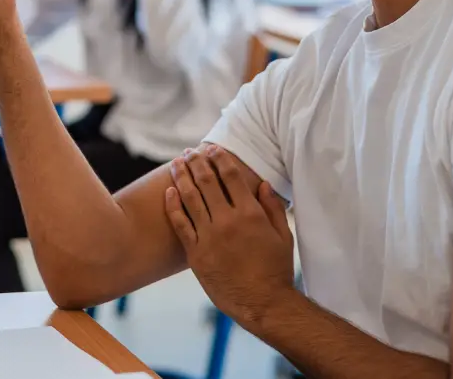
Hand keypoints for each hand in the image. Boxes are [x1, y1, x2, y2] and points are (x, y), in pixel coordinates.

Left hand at [165, 146, 295, 325]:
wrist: (262, 303)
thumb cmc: (276, 270)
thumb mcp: (283, 236)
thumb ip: (272, 207)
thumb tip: (263, 184)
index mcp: (250, 214)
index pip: (231, 176)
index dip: (220, 158)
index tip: (213, 148)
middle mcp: (227, 221)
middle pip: (207, 181)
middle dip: (197, 162)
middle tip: (190, 152)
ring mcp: (209, 237)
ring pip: (190, 198)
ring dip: (182, 176)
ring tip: (177, 163)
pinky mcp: (196, 253)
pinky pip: (180, 224)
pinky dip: (173, 205)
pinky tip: (169, 191)